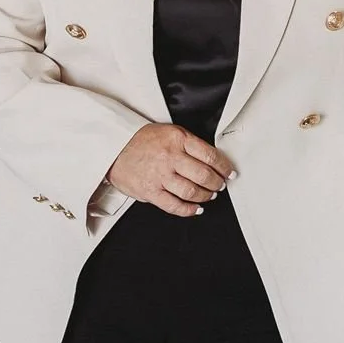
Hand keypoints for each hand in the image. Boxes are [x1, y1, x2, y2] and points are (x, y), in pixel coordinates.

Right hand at [107, 123, 235, 216]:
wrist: (113, 148)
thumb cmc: (142, 141)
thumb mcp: (169, 132)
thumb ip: (189, 145)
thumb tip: (212, 161)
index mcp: (177, 139)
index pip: (210, 155)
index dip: (224, 167)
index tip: (229, 172)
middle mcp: (169, 157)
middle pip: (204, 175)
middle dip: (217, 183)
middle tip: (220, 185)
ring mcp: (160, 176)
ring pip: (192, 191)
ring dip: (205, 196)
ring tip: (209, 195)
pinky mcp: (150, 191)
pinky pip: (174, 205)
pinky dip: (189, 210)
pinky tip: (196, 208)